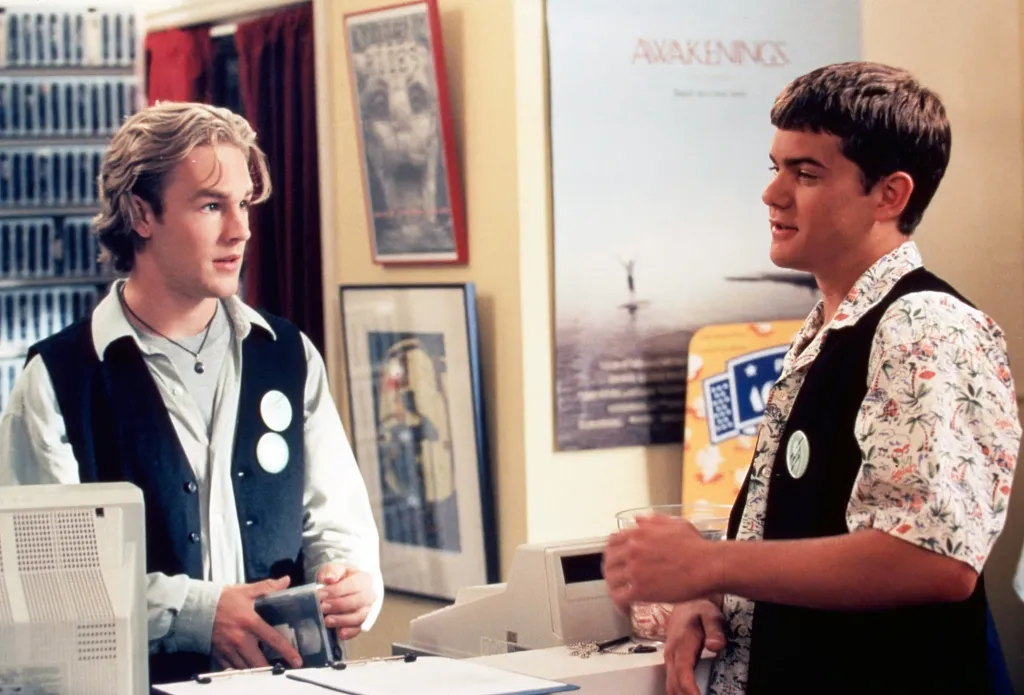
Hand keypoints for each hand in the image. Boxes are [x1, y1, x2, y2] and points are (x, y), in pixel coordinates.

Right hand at [211, 577, 302, 670]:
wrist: (195, 606)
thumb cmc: (222, 598)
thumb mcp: (246, 590)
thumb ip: (268, 587)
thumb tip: (286, 580)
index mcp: (250, 622)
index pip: (273, 639)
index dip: (287, 651)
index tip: (297, 660)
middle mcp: (240, 639)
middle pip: (259, 661)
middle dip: (270, 668)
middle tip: (280, 668)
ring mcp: (228, 648)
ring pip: (245, 667)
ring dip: (255, 669)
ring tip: (264, 669)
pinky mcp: (218, 653)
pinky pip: (231, 667)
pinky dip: (239, 668)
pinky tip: (246, 666)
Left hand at [317, 564, 375, 640]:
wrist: (342, 587)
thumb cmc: (339, 577)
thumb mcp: (333, 569)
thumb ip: (331, 571)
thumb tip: (329, 579)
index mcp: (364, 579)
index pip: (353, 585)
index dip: (337, 590)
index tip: (320, 594)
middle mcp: (369, 595)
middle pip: (358, 601)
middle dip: (339, 605)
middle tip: (322, 607)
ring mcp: (367, 610)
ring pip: (360, 617)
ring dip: (343, 620)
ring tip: (327, 620)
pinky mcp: (361, 623)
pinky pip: (358, 629)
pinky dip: (350, 632)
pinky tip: (339, 633)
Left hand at [603, 514, 717, 608]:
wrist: (708, 566)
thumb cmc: (696, 545)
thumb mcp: (674, 524)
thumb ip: (652, 521)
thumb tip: (637, 520)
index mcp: (638, 534)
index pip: (612, 542)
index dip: (612, 551)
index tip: (615, 558)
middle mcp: (632, 550)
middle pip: (609, 561)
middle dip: (611, 570)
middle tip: (617, 577)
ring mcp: (635, 571)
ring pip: (611, 580)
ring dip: (614, 587)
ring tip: (620, 592)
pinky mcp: (641, 591)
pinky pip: (620, 598)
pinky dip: (619, 603)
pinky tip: (624, 607)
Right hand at [664, 599, 725, 694]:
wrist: (686, 604)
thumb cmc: (699, 609)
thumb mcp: (711, 615)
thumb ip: (715, 630)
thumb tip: (715, 646)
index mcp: (681, 644)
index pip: (683, 673)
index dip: (689, 689)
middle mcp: (672, 654)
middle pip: (675, 685)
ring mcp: (670, 659)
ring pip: (671, 686)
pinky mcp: (671, 663)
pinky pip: (672, 683)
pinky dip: (679, 693)